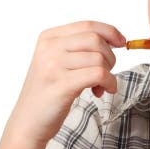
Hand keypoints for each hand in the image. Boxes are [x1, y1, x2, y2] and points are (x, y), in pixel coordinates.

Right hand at [8, 20, 125, 144]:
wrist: (28, 123)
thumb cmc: (48, 93)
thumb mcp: (58, 63)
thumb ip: (79, 49)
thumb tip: (114, 40)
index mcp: (48, 38)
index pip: (88, 25)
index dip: (110, 32)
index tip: (121, 42)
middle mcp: (49, 48)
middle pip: (96, 40)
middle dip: (110, 57)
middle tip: (106, 73)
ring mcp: (53, 66)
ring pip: (99, 58)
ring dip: (109, 73)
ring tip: (100, 85)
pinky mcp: (62, 85)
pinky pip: (99, 74)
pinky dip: (109, 82)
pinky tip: (104, 90)